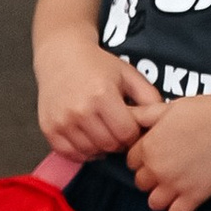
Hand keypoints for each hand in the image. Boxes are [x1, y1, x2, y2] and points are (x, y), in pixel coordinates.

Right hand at [35, 23, 161, 162]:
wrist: (61, 57)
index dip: (133, 134)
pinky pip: (71, 154)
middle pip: (109, 145)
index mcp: (103, 95)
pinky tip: (88, 139)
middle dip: (118, 142)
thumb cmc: (97, 65)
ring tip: (103, 133)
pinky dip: (82, 152)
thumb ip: (148, 95)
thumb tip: (161, 118)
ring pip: (90, 152)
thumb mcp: (127, 73)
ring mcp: (63, 122)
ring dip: (101, 148)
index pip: (126, 133)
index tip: (131, 127)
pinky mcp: (49, 130)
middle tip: (118, 131)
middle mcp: (80, 111)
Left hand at [126, 92, 210, 210]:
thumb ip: (144, 114)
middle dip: (151, 178)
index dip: (143, 159)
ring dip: (162, 197)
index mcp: (149, 146)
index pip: (131, 162)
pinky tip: (183, 204)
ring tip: (174, 187)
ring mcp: (174, 185)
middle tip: (168, 169)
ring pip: (154, 202)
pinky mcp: (193, 197)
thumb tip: (125, 114)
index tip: (156, 156)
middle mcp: (157, 168)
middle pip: (141, 183)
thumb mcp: (169, 107)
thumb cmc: (206, 111)